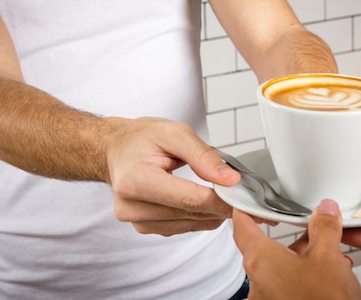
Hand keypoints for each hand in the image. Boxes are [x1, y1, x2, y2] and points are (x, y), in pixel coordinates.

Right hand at [105, 117, 240, 235]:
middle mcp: (132, 206)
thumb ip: (203, 156)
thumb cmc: (140, 139)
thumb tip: (229, 179)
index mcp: (135, 180)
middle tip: (243, 194)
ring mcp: (137, 221)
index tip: (243, 195)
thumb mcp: (174, 132)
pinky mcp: (145, 227)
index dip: (221, 199)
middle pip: (191, 213)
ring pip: (191, 224)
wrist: (117, 150)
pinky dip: (199, 215)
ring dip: (212, 212)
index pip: (189, 199)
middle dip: (221, 205)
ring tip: (223, 192)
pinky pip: (183, 226)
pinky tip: (204, 201)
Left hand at [233, 199, 360, 299]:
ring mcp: (267, 298)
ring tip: (327, 251)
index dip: (246, 209)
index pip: (242, 225)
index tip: (250, 199)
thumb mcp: (328, 257)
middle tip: (307, 224)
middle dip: (289, 235)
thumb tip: (325, 210)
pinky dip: (302, 276)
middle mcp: (257, 281)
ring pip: (278, 267)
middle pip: (264, 247)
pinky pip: (286, 285)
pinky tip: (326, 275)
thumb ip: (324, 228)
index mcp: (260, 260)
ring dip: (300, 256)